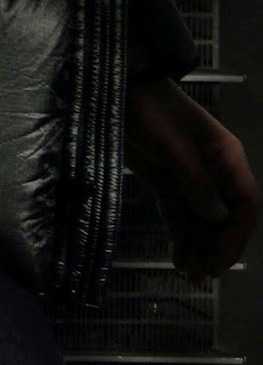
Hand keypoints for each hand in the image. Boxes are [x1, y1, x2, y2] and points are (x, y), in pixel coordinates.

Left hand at [130, 78, 261, 280]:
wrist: (120, 90)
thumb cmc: (151, 110)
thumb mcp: (173, 144)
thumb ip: (196, 181)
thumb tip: (217, 216)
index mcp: (227, 159)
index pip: (245, 204)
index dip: (237, 234)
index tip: (222, 258)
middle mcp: (215, 172)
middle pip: (225, 218)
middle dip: (216, 246)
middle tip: (202, 273)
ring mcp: (190, 179)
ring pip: (202, 220)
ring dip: (198, 246)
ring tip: (189, 272)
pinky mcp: (167, 182)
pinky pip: (180, 214)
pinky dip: (180, 235)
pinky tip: (179, 255)